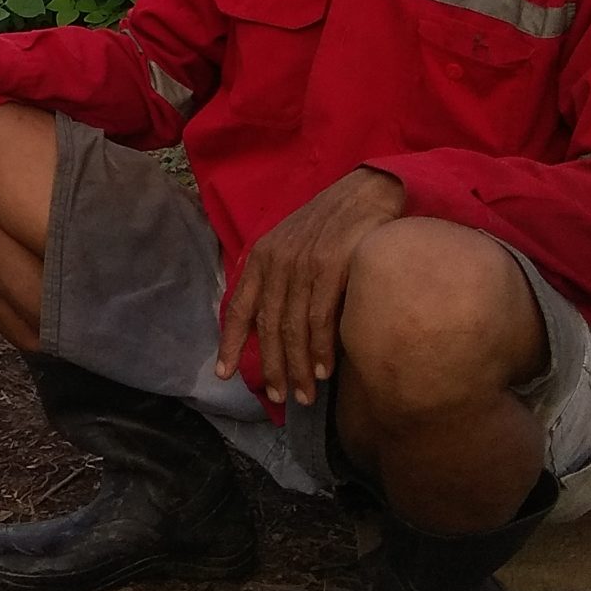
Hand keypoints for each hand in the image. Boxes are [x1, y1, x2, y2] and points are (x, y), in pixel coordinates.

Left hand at [214, 166, 405, 406]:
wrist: (366, 193)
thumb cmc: (330, 226)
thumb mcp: (292, 246)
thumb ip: (278, 280)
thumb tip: (270, 328)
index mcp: (261, 257)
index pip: (239, 307)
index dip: (229, 343)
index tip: (224, 374)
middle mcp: (277, 261)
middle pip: (267, 327)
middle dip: (271, 368)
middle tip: (278, 398)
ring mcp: (303, 264)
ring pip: (293, 329)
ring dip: (298, 367)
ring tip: (304, 395)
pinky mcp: (332, 267)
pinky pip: (320, 318)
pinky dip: (321, 349)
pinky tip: (324, 370)